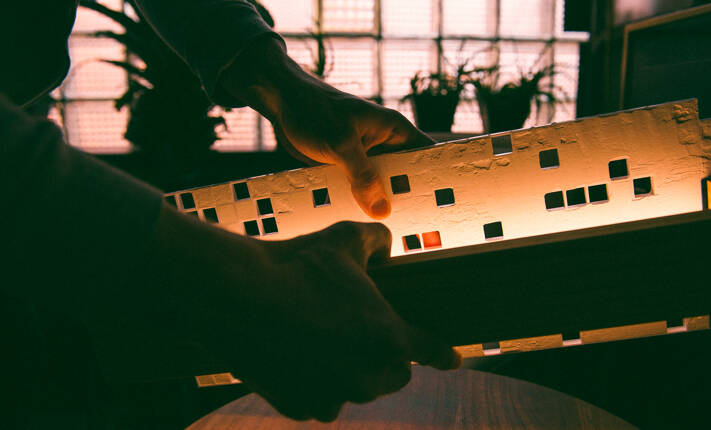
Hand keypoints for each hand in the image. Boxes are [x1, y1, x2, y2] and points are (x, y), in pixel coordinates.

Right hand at [155, 208, 460, 421]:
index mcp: (389, 340)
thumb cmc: (296, 266)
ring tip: (322, 343)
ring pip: (354, 389)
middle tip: (361, 336)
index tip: (453, 360)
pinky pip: (319, 400)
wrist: (238, 299)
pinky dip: (315, 385)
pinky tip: (297, 359)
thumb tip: (385, 245)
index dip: (443, 355)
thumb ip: (376, 239)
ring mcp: (334, 397)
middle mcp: (368, 377)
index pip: (431, 351)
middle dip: (386, 360)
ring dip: (348, 374)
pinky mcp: (301, 408)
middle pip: (394, 376)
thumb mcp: (344, 238)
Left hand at [220, 36, 433, 218]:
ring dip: (381, 205)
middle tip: (417, 230)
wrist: (281, 102)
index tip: (441, 205)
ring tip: (395, 234)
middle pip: (405, 178)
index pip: (426, 155)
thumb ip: (362, 176)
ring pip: (380, 187)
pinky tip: (362, 223)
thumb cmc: (313, 110)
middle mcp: (384, 144)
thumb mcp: (341, 144)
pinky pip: (358, 190)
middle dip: (408, 201)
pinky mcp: (347, 168)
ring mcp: (365, 157)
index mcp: (393, 130)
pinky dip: (358, 204)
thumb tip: (382, 210)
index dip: (435, 179)